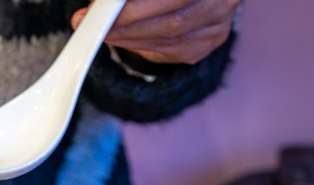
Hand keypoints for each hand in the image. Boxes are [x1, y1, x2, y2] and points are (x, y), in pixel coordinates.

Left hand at [72, 0, 239, 64]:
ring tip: (103, 33)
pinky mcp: (209, 42)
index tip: (100, 9)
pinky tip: (123, 39)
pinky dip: (141, 45)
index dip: (133, 7)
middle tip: (94, 26)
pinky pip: (172, 50)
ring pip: (170, 37)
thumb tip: (97, 4)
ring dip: (129, 38)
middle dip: (126, 24)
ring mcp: (220, 22)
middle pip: (172, 19)